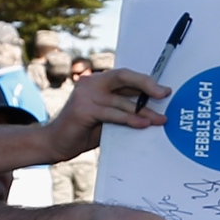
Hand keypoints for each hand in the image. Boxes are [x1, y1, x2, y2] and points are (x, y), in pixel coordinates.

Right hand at [44, 65, 167, 158]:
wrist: (55, 143)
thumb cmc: (82, 131)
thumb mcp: (107, 117)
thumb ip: (122, 110)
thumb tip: (151, 112)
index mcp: (97, 82)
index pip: (125, 76)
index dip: (145, 81)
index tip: (163, 90)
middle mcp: (91, 83)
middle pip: (123, 77)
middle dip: (147, 85)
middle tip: (164, 94)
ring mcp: (85, 95)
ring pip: (121, 100)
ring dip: (143, 111)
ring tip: (159, 120)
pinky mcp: (83, 109)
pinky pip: (112, 113)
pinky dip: (129, 119)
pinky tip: (142, 124)